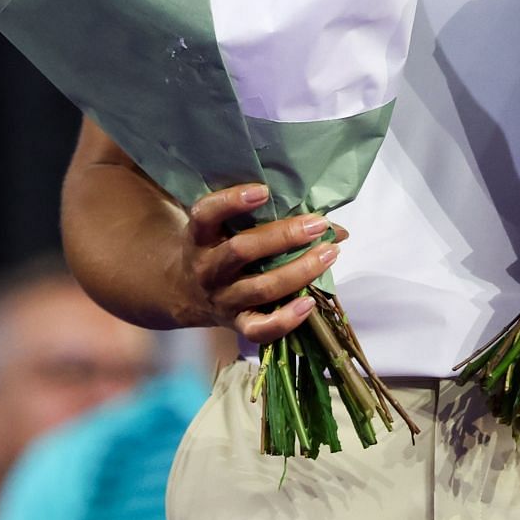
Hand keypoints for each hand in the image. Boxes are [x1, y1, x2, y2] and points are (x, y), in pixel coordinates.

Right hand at [182, 184, 348, 342]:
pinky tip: (309, 302)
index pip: (205, 214)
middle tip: (317, 225)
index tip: (264, 191)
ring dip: (300, 271)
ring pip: (260, 288)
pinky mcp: (235, 323)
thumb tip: (335, 228)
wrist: (184, 293)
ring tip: (330, 253)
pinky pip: (259, 328)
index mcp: (200, 236)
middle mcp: (207, 268)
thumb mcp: (227, 227)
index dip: (231, 201)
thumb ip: (270, 218)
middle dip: (284, 236)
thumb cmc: (219, 247)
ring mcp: (221, 298)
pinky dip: (285, 319)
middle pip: (241, 251)